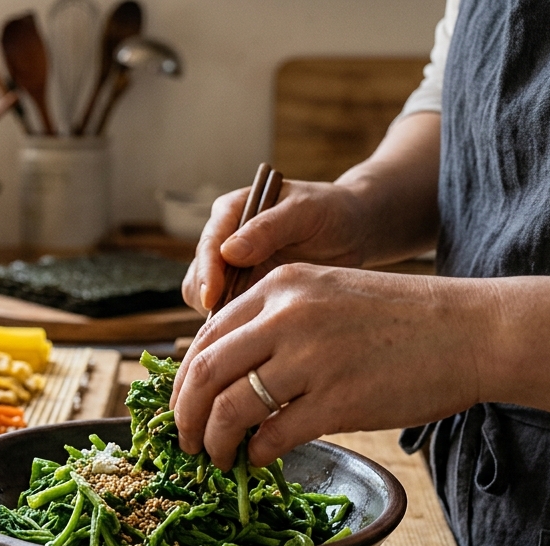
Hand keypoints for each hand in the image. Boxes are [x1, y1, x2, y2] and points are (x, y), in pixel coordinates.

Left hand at [170, 264, 494, 468]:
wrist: (473, 330)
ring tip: (219, 457)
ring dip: (214, 442)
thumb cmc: (402, 320)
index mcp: (282, 286)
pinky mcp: (338, 400)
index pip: (206, 335)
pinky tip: (260, 459)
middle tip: (185, 442)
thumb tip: (224, 374)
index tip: (183, 407)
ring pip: (229, 408)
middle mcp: (288, 315)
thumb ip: (277, 322)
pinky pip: (272, 436)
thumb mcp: (329, 296)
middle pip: (203, 372)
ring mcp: (312, 358)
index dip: (184, 380)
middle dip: (184, 416)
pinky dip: (255, 454)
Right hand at [181, 179, 372, 313]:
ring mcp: (232, 267)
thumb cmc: (330, 211)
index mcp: (232, 212)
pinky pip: (227, 312)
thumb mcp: (304, 212)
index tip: (212, 297)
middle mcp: (224, 239)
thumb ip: (268, 229)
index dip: (207, 273)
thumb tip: (229, 252)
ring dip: (219, 315)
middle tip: (232, 324)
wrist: (352, 230)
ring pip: (205, 298)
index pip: (208, 245)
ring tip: (247, 328)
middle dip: (209, 300)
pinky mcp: (243, 290)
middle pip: (198, 276)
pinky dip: (234, 323)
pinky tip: (256, 330)